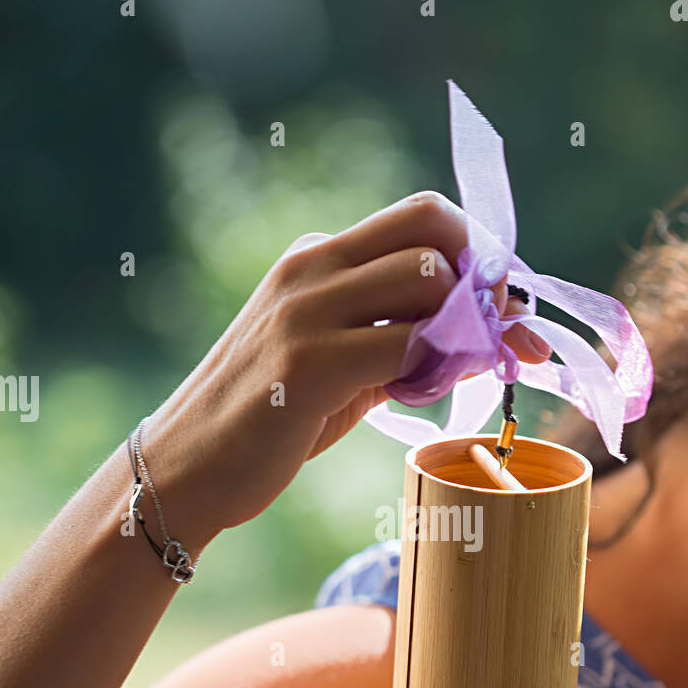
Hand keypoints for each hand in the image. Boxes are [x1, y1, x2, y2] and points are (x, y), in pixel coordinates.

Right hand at [139, 192, 548, 550]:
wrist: (184, 471)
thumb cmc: (266, 422)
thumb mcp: (338, 364)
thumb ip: (401, 339)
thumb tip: (491, 330)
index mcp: (317, 256)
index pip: (422, 216)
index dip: (479, 254)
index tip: (503, 307)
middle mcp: (311, 266)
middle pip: (434, 227)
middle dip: (487, 279)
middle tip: (502, 336)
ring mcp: (306, 311)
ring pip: (430, 278)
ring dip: (468, 327)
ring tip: (461, 373)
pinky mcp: (308, 363)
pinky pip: (408, 345)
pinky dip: (440, 368)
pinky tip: (428, 395)